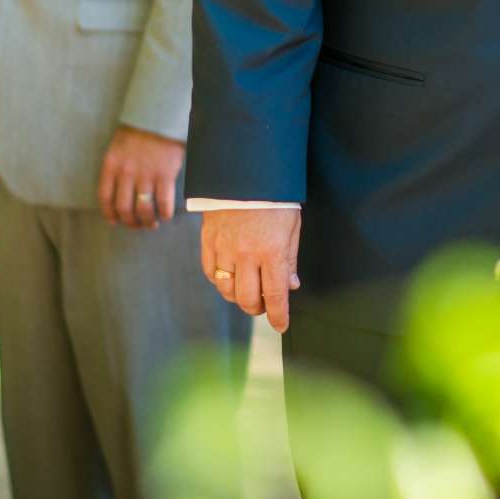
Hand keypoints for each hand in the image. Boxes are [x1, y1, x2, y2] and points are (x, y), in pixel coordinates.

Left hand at [99, 126, 184, 226]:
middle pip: (124, 208)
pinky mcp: (165, 175)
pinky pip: (163, 202)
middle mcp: (126, 173)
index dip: (110, 214)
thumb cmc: (139, 130)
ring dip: (147, 221)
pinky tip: (166, 215)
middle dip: (130, 222)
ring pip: (143, 209)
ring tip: (152, 223)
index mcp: (111, 165)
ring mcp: (146, 175)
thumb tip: (121, 191)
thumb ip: (116, 168)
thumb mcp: (118, 147)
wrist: (160, 115)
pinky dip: (164, 212)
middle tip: (137, 225)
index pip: (105, 198)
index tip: (115, 221)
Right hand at [203, 205, 301, 331]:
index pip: (275, 295)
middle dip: (257, 308)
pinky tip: (229, 276)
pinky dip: (219, 280)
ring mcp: (224, 249)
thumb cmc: (275, 199)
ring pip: (226, 289)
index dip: (279, 315)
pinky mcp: (208, 241)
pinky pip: (209, 272)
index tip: (281, 325)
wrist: (246, 173)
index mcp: (272, 252)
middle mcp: (246, 255)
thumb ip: (289, 259)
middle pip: (247, 299)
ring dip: (238, 296)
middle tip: (264, 305)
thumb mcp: (291, 228)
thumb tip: (291, 286)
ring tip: (247, 290)